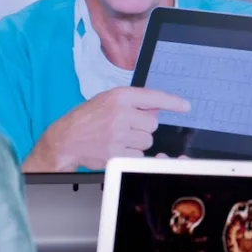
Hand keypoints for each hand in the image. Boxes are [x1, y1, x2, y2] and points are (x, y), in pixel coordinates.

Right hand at [23, 87, 189, 171]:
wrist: (66, 139)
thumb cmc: (87, 119)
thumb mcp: (108, 101)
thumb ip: (133, 102)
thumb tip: (159, 106)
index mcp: (119, 96)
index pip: (154, 96)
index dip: (172, 102)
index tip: (185, 106)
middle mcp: (120, 113)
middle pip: (153, 124)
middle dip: (143, 128)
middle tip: (125, 128)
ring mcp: (118, 134)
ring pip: (148, 141)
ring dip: (138, 142)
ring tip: (119, 138)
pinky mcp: (116, 153)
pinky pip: (139, 155)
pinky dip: (131, 154)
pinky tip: (117, 148)